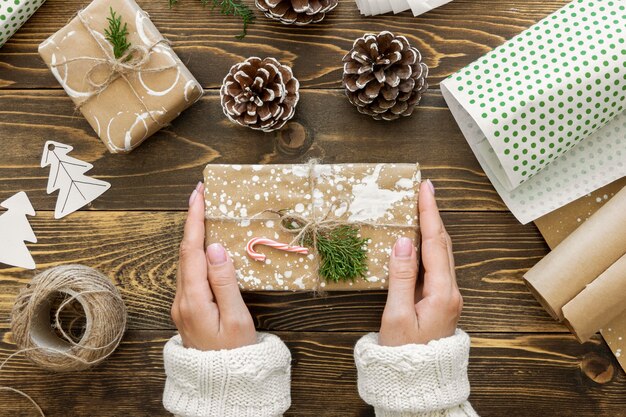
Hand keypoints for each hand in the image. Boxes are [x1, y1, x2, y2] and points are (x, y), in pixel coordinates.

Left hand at [171, 182, 256, 350]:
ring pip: (186, 262)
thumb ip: (225, 282)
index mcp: (194, 299)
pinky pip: (190, 273)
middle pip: (185, 252)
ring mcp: (182, 305)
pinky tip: (205, 245)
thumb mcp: (236, 319)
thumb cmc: (235, 354)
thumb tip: (216, 247)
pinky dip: (196, 253)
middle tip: (201, 195)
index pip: (192, 250)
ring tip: (203, 213)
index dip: (194, 220)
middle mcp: (182, 299)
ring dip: (193, 236)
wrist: (221, 384)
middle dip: (192, 221)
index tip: (198, 195)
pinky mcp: (187, 309)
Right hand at [379, 180, 461, 345]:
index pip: (435, 242)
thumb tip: (402, 242)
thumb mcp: (396, 316)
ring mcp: (448, 296)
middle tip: (424, 190)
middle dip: (434, 214)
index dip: (429, 213)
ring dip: (432, 228)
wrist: (420, 382)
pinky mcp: (441, 301)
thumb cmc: (405, 354)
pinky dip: (428, 246)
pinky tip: (418, 240)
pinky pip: (436, 265)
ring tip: (421, 208)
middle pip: (443, 243)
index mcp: (442, 293)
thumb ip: (400, 277)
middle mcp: (451, 291)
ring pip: (442, 253)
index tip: (426, 188)